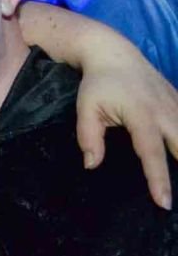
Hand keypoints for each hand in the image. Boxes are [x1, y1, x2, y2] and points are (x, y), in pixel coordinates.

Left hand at [76, 53, 177, 209]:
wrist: (114, 53)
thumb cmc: (97, 84)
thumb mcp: (86, 108)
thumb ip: (88, 137)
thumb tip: (91, 165)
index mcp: (142, 115)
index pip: (152, 152)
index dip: (158, 179)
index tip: (164, 202)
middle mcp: (166, 111)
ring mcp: (177, 106)